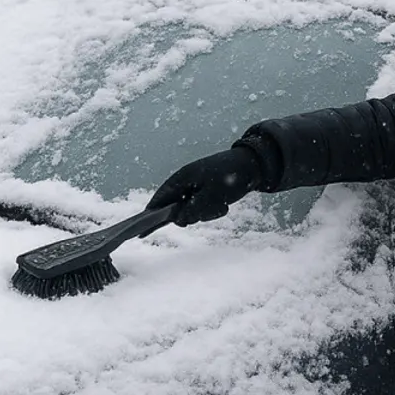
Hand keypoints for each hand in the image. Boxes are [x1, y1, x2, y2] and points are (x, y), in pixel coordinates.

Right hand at [145, 146, 263, 225]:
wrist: (253, 167)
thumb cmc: (230, 178)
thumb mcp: (211, 196)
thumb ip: (193, 210)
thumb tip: (178, 220)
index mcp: (182, 177)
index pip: (160, 197)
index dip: (151, 212)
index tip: (142, 228)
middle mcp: (186, 182)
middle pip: (176, 207)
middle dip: (189, 214)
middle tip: (203, 212)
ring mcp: (196, 187)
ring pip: (191, 210)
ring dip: (204, 212)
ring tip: (220, 205)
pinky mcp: (206, 192)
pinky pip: (203, 208)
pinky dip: (212, 210)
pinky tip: (224, 205)